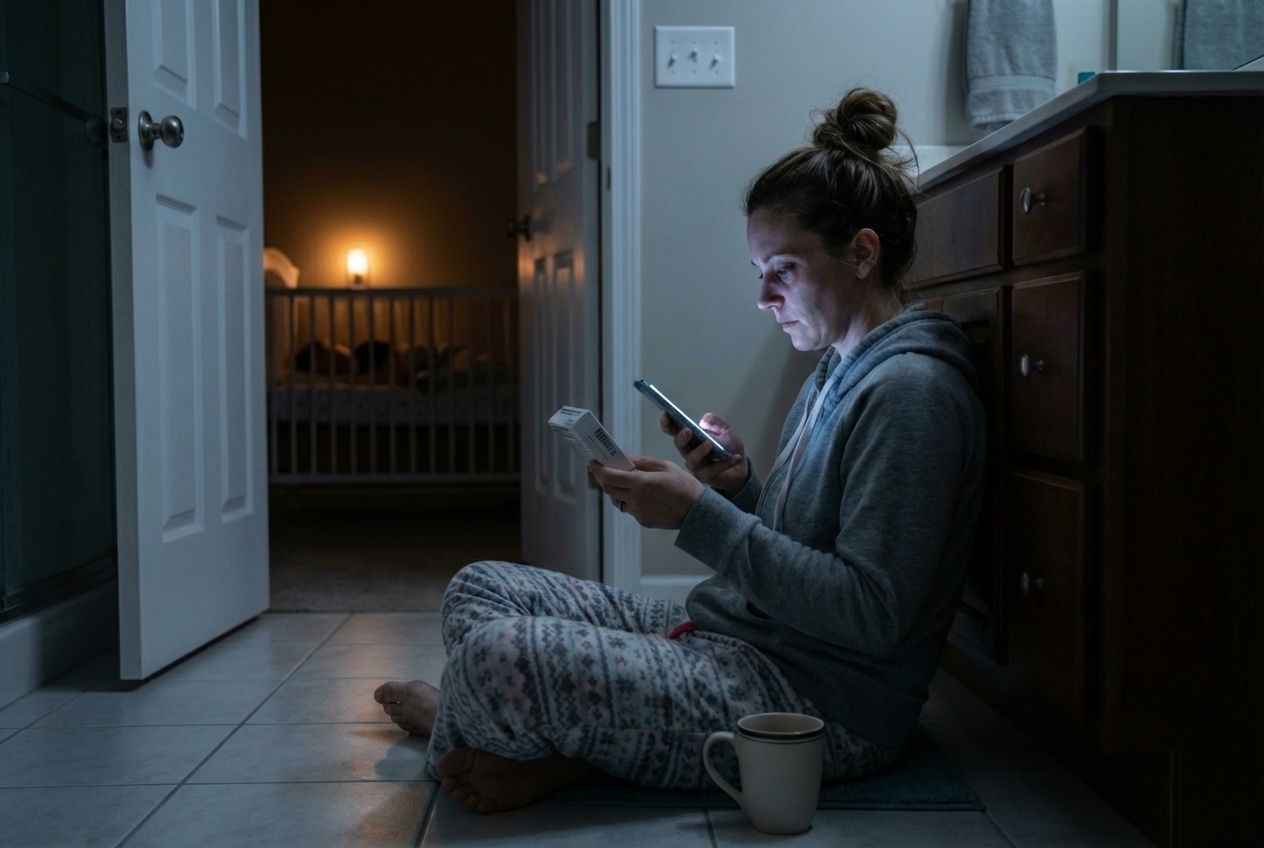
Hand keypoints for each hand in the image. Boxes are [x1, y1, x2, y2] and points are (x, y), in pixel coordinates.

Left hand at [588, 455, 704, 529]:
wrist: (698, 512)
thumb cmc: (683, 485)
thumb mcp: (664, 466)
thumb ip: (641, 462)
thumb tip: (623, 456)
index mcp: (641, 483)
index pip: (610, 476)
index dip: (597, 469)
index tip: (592, 462)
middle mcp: (636, 499)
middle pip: (609, 489)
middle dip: (603, 479)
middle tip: (604, 470)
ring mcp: (638, 512)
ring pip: (617, 500)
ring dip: (616, 490)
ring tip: (624, 482)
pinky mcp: (643, 521)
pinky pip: (629, 509)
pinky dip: (629, 500)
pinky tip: (641, 494)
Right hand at [660, 412, 749, 496]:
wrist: (740, 468)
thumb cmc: (728, 447)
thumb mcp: (725, 431)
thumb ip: (716, 423)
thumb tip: (705, 419)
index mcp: (690, 437)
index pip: (674, 430)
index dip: (668, 423)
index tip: (666, 415)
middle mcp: (689, 451)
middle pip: (679, 444)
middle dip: (681, 437)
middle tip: (688, 431)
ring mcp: (695, 465)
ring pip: (691, 459)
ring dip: (699, 451)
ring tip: (709, 444)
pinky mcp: (704, 476)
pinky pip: (710, 470)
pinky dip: (722, 464)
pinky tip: (734, 457)